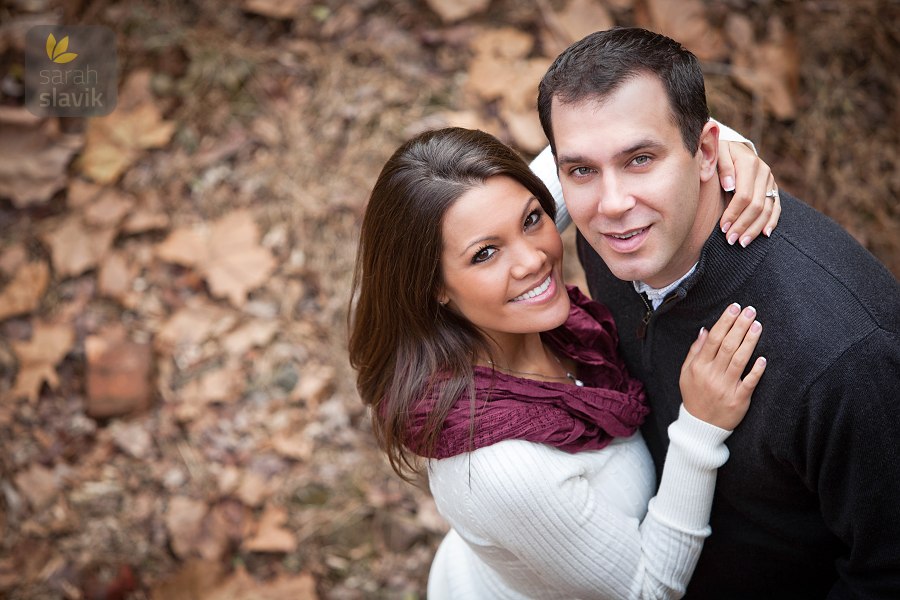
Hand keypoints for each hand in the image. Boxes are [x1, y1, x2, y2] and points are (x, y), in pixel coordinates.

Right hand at [679, 303, 766, 430]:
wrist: (700, 426)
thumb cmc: (694, 395)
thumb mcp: (686, 373)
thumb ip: (695, 351)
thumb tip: (705, 330)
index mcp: (699, 367)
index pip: (713, 339)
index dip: (724, 322)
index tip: (734, 308)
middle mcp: (712, 375)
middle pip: (728, 346)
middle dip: (739, 326)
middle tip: (750, 311)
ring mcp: (726, 388)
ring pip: (739, 360)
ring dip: (749, 342)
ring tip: (757, 326)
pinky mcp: (739, 400)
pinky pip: (749, 383)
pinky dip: (756, 370)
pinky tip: (763, 358)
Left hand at [717, 140, 781, 246]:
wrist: (731, 148)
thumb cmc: (717, 153)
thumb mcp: (715, 153)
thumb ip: (721, 166)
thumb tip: (729, 185)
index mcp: (748, 162)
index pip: (743, 195)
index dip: (733, 213)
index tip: (722, 228)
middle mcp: (763, 172)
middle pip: (756, 205)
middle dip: (743, 224)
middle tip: (730, 240)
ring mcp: (770, 181)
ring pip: (767, 209)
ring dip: (755, 228)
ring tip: (742, 243)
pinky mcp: (773, 188)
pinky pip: (776, 207)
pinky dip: (771, 221)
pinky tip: (764, 234)